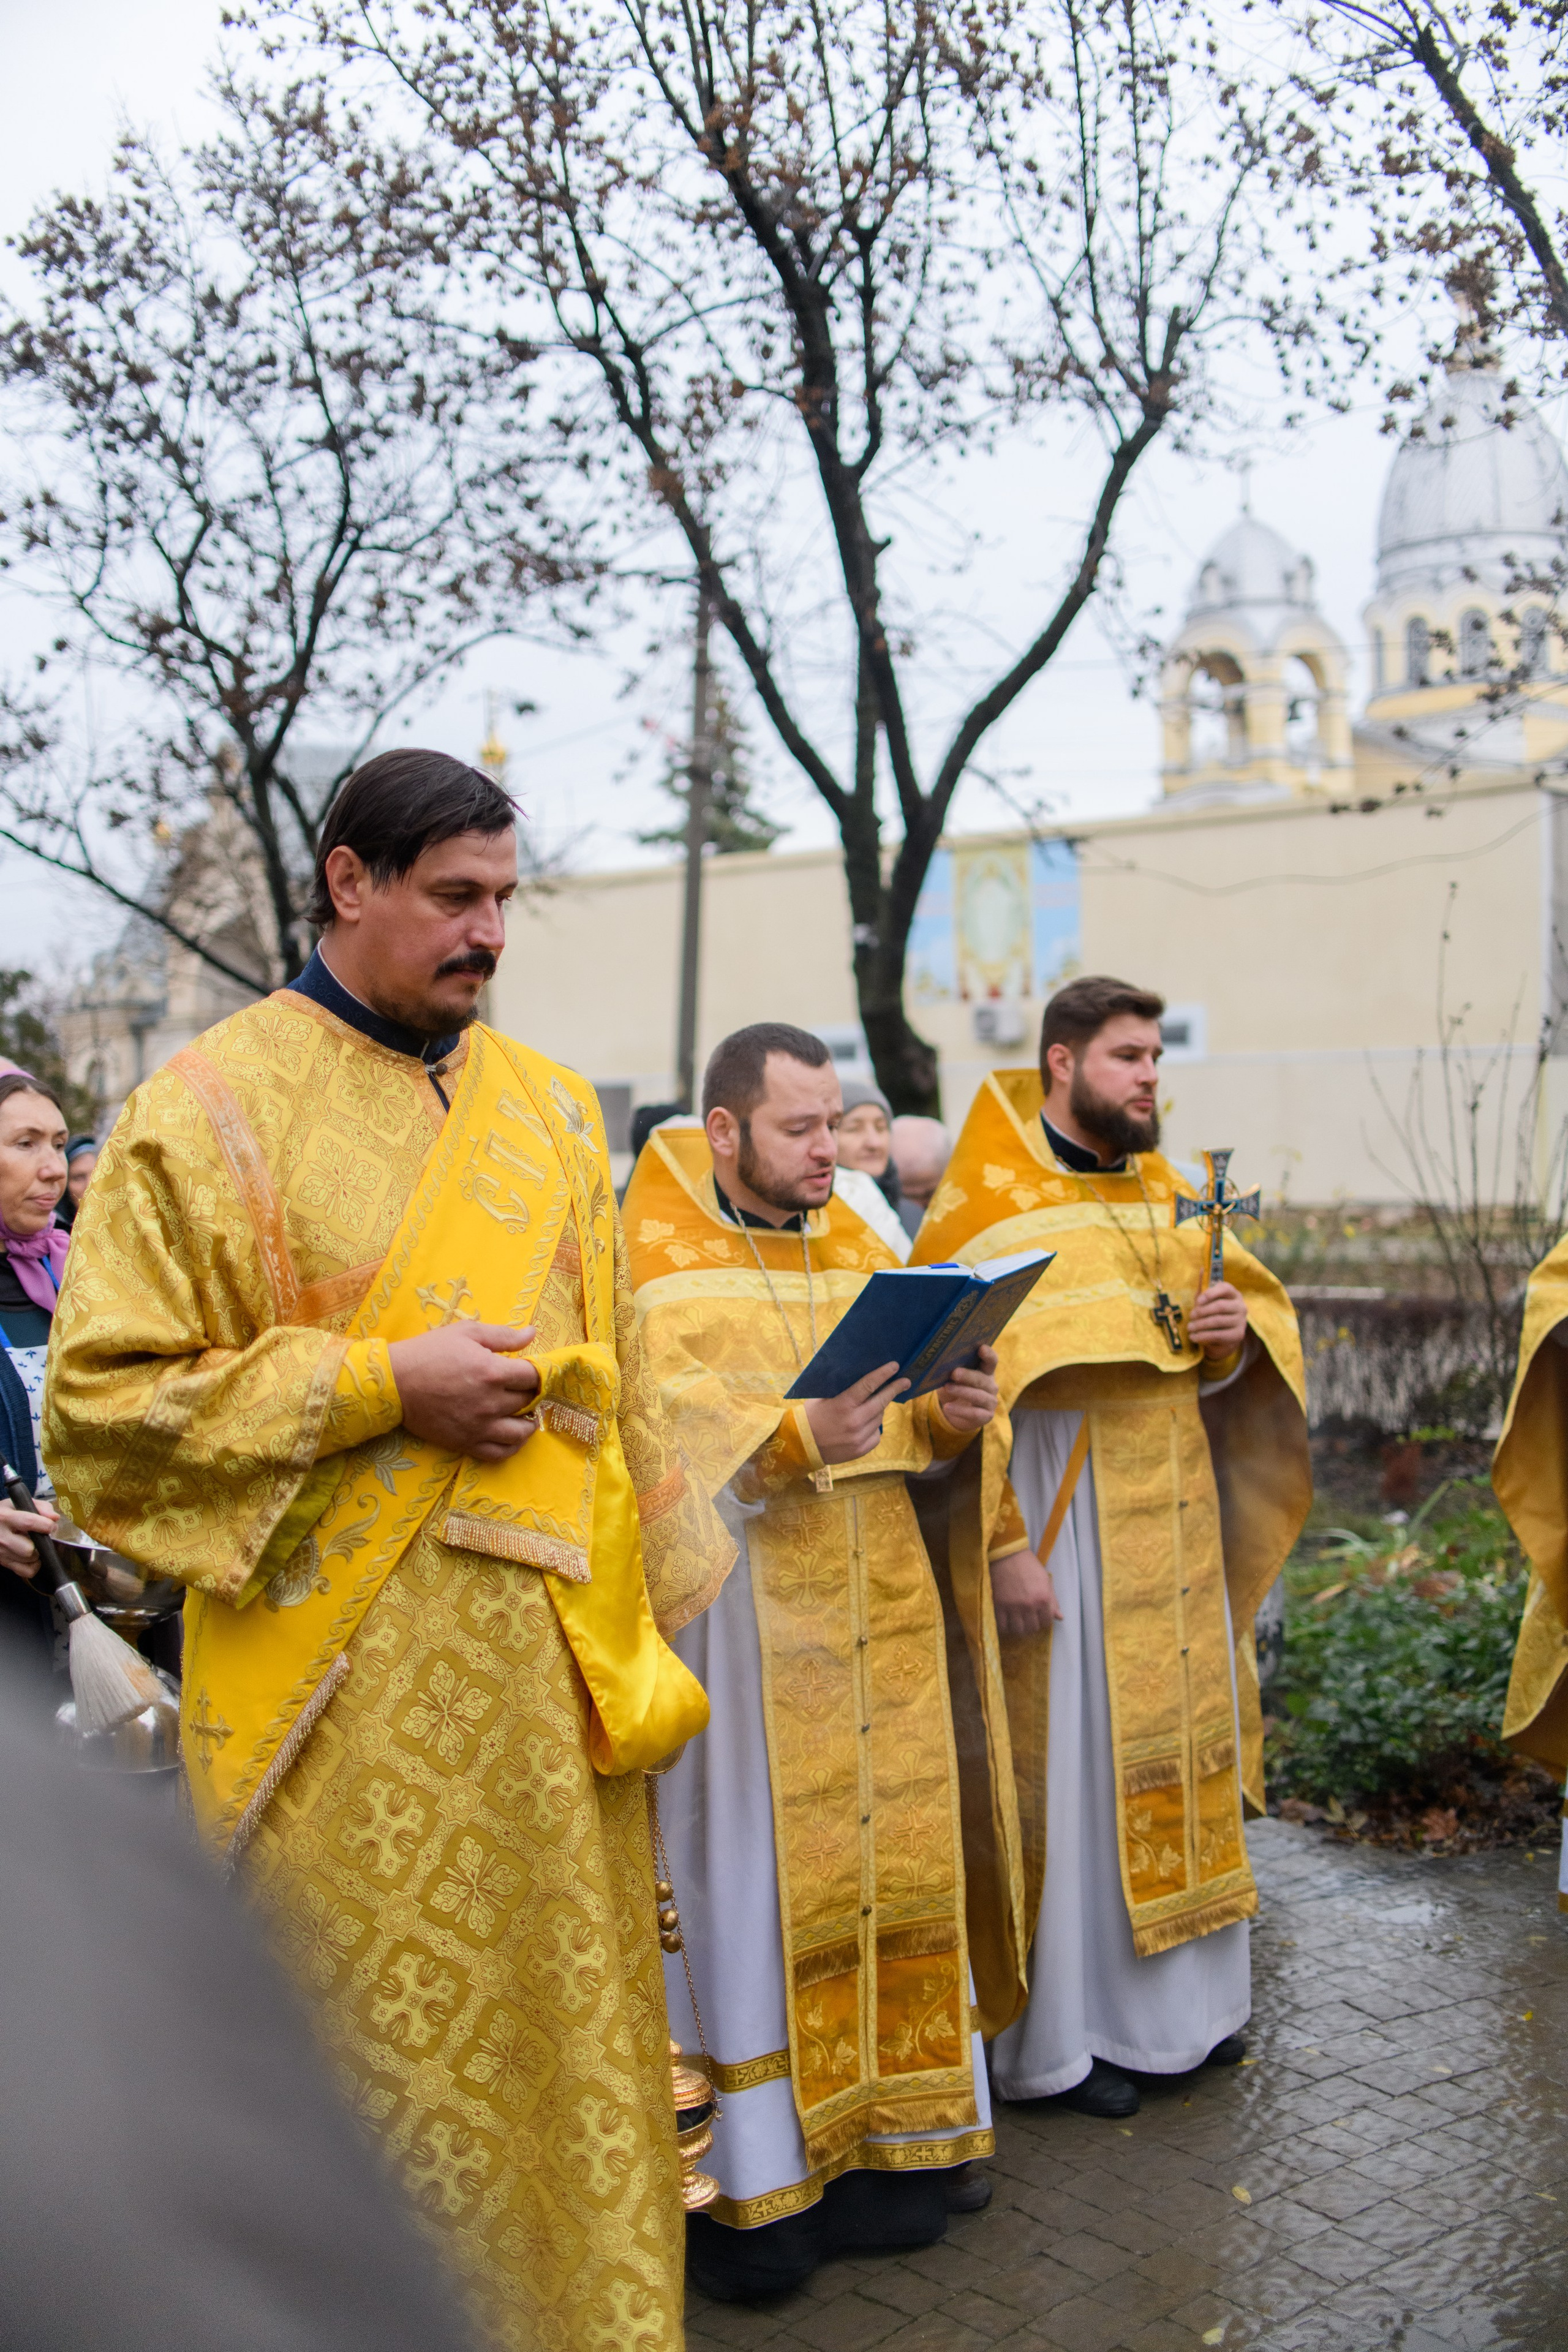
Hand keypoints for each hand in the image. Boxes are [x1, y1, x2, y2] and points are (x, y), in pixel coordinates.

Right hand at [0, 1495, 58, 1579]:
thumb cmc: (3, 1514)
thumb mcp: (18, 1504)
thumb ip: (40, 1507)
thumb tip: (54, 1518)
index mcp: (5, 1518)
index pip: (29, 1523)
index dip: (46, 1525)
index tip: (51, 1526)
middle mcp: (1, 1537)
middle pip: (29, 1548)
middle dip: (40, 1543)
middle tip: (40, 1538)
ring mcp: (0, 1552)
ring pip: (28, 1560)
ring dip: (37, 1553)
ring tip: (33, 1544)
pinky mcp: (3, 1563)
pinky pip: (25, 1571)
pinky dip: (33, 1566)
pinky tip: (31, 1557)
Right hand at [389, 1322, 541, 1463]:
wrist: (394, 1383)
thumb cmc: (430, 1352)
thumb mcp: (466, 1333)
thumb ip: (503, 1336)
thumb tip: (533, 1333)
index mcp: (492, 1372)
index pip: (533, 1376)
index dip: (537, 1371)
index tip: (530, 1369)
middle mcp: (490, 1402)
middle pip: (529, 1401)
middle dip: (531, 1392)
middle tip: (523, 1386)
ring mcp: (479, 1426)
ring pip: (521, 1433)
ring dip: (528, 1421)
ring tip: (522, 1412)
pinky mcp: (466, 1442)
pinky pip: (500, 1453)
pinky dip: (511, 1445)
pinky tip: (509, 1433)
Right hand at [804, 1361, 909, 1465]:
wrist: (801, 1445)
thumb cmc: (811, 1416)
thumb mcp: (823, 1397)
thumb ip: (843, 1389)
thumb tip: (864, 1378)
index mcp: (843, 1404)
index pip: (869, 1385)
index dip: (884, 1374)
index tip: (895, 1366)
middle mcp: (854, 1421)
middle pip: (882, 1401)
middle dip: (895, 1389)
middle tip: (905, 1381)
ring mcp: (859, 1437)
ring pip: (879, 1418)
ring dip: (878, 1410)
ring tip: (869, 1406)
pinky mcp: (861, 1449)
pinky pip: (876, 1435)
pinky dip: (873, 1428)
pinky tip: (864, 1425)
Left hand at [936, 1343, 999, 1435]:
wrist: (957, 1412)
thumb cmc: (955, 1388)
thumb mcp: (952, 1379)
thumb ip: (950, 1371)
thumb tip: (937, 1363)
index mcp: (985, 1371)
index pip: (991, 1361)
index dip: (988, 1354)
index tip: (981, 1348)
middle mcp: (991, 1385)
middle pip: (982, 1379)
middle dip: (968, 1375)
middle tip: (954, 1373)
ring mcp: (991, 1401)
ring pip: (978, 1396)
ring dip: (962, 1391)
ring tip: (947, 1388)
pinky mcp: (986, 1416)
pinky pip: (974, 1414)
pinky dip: (960, 1411)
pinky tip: (948, 1407)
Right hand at [990, 1547, 1062, 1637]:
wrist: (1007, 1554)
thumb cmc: (1028, 1565)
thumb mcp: (1045, 1580)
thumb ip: (1053, 1600)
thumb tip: (1060, 1617)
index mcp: (1043, 1598)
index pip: (1046, 1622)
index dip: (1043, 1621)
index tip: (1038, 1617)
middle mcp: (1029, 1605)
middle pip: (1032, 1628)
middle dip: (1031, 1625)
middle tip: (1026, 1619)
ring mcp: (1013, 1607)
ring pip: (1017, 1630)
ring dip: (1018, 1628)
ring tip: (1016, 1621)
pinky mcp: (998, 1605)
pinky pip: (1002, 1626)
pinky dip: (1004, 1627)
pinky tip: (1005, 1621)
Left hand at [1186, 1280, 1246, 1361]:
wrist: (1223, 1336)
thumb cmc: (1212, 1313)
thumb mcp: (1206, 1300)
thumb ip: (1204, 1286)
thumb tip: (1202, 1269)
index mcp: (1234, 1294)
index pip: (1226, 1288)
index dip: (1211, 1293)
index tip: (1197, 1301)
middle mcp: (1241, 1306)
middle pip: (1220, 1306)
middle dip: (1202, 1311)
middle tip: (1190, 1316)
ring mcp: (1241, 1321)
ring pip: (1218, 1321)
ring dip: (1200, 1325)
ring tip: (1189, 1328)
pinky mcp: (1238, 1335)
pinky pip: (1219, 1335)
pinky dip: (1203, 1336)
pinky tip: (1194, 1337)